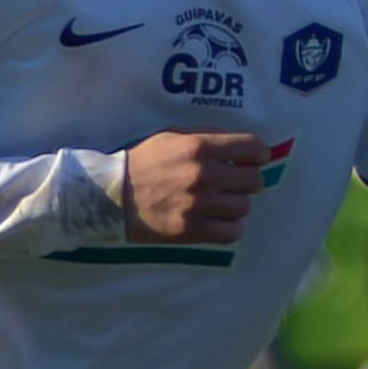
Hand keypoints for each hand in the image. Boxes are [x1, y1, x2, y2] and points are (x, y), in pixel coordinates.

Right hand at [118, 129, 268, 247]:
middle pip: (254, 180)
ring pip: (245, 207)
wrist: (109, 195)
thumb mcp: (172, 136)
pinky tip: (218, 220)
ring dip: (235, 204)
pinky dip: (230, 227)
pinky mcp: (191, 230)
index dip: (258, 154)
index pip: (254, 148)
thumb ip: (209, 136)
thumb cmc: (144, 162)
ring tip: (219, 202)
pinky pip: (233, 232)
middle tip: (232, 183)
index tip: (251, 160)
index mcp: (199, 148)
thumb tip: (244, 146)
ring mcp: (198, 205)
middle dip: (246, 180)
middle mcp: (203, 175)